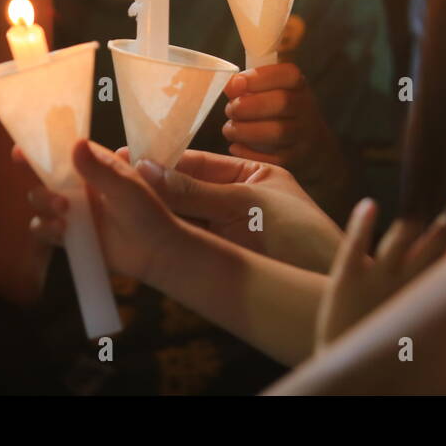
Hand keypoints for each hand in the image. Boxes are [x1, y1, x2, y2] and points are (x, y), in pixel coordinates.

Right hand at [23, 140, 183, 282]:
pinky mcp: (71, 234)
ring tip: (64, 213)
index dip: (40, 150)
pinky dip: (46, 228)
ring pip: (41, 203)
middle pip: (45, 178)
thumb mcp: (125, 187)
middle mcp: (80, 186)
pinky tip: (61, 231)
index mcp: (93, 166)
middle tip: (61, 199)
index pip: (62, 152)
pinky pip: (44, 229)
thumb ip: (99, 169)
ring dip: (45, 206)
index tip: (20, 151)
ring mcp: (74, 211)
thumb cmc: (147, 212)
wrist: (155, 251)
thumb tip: (76, 144)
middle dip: (43, 185)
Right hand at [133, 149, 343, 272]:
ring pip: (182, 217)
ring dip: (153, 211)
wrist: (336, 285)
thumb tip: (148, 169)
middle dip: (152, 186)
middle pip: (185, 190)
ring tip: (117, 204)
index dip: (164, 162)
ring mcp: (230, 232)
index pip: (199, 163)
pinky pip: (189, 241)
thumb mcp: (250, 205)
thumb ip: (198, 191)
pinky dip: (165, 235)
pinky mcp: (225, 259)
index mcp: (252, 176)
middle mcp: (237, 202)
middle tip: (110, 179)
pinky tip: (140, 230)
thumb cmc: (304, 236)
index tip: (129, 160)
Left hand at [222, 64, 347, 212]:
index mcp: (299, 85)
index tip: (235, 83)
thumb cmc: (281, 113)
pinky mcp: (296, 159)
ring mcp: (304, 135)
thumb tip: (229, 85)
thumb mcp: (274, 91)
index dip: (259, 77)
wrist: (313, 147)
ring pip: (278, 131)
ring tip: (230, 130)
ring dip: (246, 130)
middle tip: (230, 110)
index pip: (287, 74)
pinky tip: (236, 147)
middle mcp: (306, 108)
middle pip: (282, 102)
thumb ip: (250, 86)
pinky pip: (273, 158)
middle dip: (248, 105)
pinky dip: (249, 153)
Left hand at [315, 191, 445, 351]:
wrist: (347, 376)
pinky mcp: (347, 280)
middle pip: (433, 244)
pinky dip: (362, 225)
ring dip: (417, 216)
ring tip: (426, 187)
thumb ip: (442, 304)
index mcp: (425, 298)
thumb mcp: (419, 329)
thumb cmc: (388, 348)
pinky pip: (354, 248)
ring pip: (401, 240)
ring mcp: (376, 280)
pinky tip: (369, 204)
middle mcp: (405, 284)